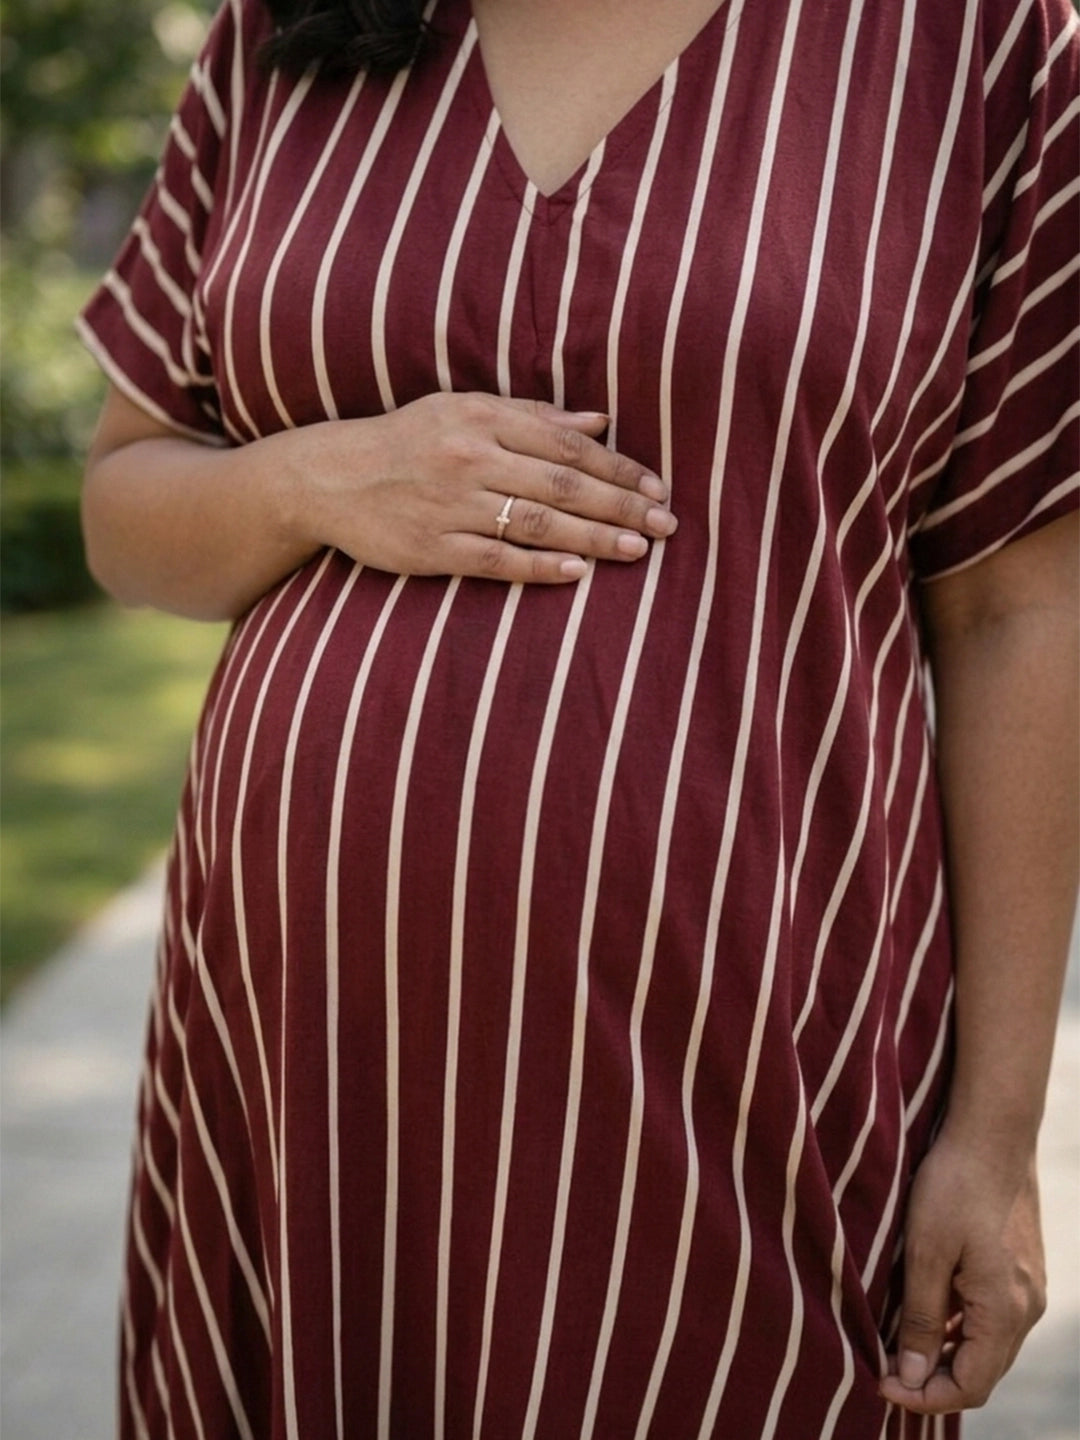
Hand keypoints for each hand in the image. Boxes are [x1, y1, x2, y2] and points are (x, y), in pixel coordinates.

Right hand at [297, 391, 676, 583]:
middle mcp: (470, 458)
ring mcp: (451, 505)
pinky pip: (497, 560)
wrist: (330, 478)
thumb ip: (534, 416)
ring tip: (637, 551)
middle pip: (562, 484)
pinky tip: (578, 573)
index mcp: (483, 418)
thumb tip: (601, 420)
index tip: (656, 488)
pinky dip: (540, 567)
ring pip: (537, 523)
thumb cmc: (408, 441)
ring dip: (594, 538)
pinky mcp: (434, 548)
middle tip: (666, 525)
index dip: (618, 468)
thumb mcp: (464, 410)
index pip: (567, 444)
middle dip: (620, 506)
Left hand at [879, 1129, 1045, 1414]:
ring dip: (944, 1354)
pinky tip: (925, 1311)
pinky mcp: (1020, 1270)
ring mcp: (1027, 1289)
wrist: (993, 1133)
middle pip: (981, 1372)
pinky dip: (958, 1327)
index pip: (970, 1386)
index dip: (924, 1395)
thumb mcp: (926, 1252)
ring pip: (986, 1346)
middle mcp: (1026, 1309)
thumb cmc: (955, 1185)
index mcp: (1005, 1311)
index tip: (880, 1382)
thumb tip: (910, 1377)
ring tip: (897, 1343)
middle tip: (884, 1368)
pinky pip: (991, 1318)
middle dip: (932, 1380)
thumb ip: (919, 1319)